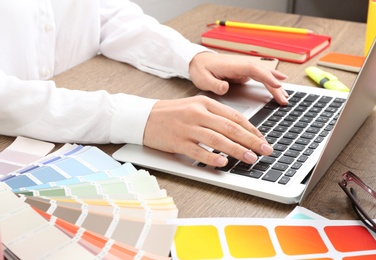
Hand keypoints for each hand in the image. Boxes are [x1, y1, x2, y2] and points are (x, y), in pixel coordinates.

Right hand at [143, 96, 273, 166]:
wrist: (144, 117)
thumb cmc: (172, 113)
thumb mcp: (195, 106)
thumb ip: (215, 115)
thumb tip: (239, 130)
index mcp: (205, 103)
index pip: (234, 116)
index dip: (252, 129)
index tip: (263, 139)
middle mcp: (198, 113)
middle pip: (230, 128)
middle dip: (251, 140)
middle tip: (265, 150)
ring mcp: (187, 128)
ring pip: (217, 139)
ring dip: (237, 150)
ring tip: (250, 158)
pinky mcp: (177, 142)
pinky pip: (198, 151)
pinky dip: (212, 158)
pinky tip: (223, 163)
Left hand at [189, 52, 288, 104]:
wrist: (197, 61)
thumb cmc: (200, 69)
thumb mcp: (203, 78)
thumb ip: (214, 84)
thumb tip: (225, 87)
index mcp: (233, 65)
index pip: (254, 70)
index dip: (267, 77)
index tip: (277, 85)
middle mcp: (241, 65)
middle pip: (263, 73)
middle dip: (275, 85)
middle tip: (284, 99)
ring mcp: (244, 69)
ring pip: (264, 75)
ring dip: (275, 85)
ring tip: (285, 97)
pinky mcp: (244, 73)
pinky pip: (260, 77)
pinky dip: (270, 82)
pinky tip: (279, 87)